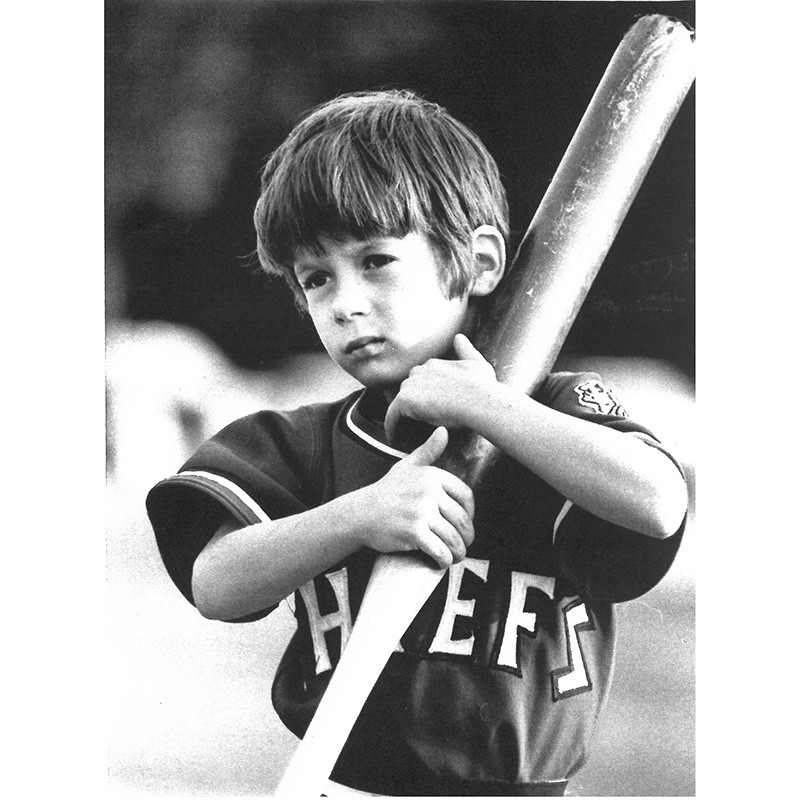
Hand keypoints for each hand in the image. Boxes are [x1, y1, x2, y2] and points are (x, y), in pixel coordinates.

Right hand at [359, 426, 474, 567]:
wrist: (359, 514)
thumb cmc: (385, 492)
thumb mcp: (406, 467)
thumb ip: (428, 451)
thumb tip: (444, 430)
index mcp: (432, 475)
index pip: (466, 496)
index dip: (470, 514)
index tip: (465, 524)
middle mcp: (428, 491)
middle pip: (462, 519)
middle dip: (466, 537)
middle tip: (463, 545)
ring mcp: (421, 511)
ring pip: (453, 537)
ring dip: (458, 552)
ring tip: (456, 556)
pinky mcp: (413, 532)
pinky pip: (440, 550)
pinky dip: (444, 560)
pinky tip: (441, 562)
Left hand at [385, 334, 496, 443]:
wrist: (480, 400)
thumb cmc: (483, 387)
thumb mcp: (478, 363)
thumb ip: (466, 350)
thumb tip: (458, 338)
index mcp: (434, 364)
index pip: (421, 378)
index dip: (424, 392)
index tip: (426, 405)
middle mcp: (420, 370)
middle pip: (409, 388)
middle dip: (412, 401)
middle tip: (414, 419)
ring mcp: (411, 384)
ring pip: (401, 401)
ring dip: (402, 413)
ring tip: (403, 429)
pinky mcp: (405, 400)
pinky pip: (392, 415)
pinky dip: (392, 426)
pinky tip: (394, 437)